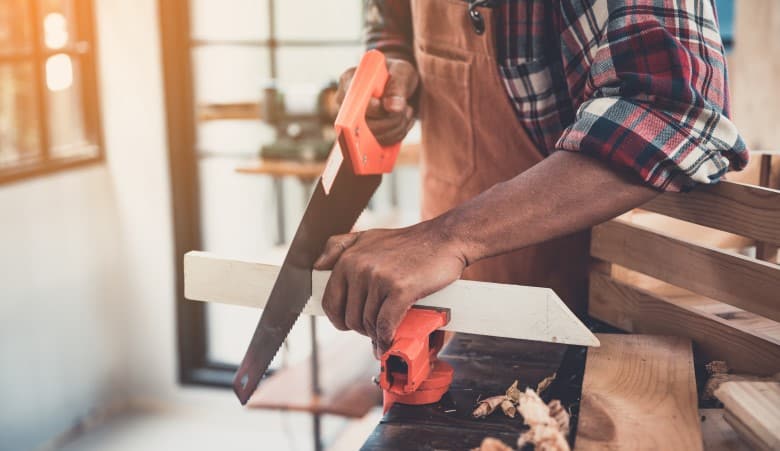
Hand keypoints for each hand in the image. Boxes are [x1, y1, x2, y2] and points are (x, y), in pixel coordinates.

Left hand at [313, 220, 465, 356]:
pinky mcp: (400, 289)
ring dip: (377, 335)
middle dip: (361, 329)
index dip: (340, 319)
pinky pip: (386, 325)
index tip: (350, 324)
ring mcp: (379, 278)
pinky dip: (387, 339)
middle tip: (375, 328)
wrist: (444, 239)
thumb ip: (338, 247)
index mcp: (348, 258)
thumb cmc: (409, 243)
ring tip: (387, 333)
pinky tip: (390, 342)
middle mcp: (359, 267)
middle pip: (349, 317)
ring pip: (368, 323)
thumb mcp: (368, 236)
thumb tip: (317, 266)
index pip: (330, 301)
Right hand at [337, 57, 418, 145]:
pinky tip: (402, 120)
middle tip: (407, 107)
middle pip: (364, 124)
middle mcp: (345, 103)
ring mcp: (352, 121)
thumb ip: (398, 87)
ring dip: (398, 127)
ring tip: (406, 111)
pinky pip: (381, 143)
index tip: (390, 106)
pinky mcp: (363, 135)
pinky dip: (397, 135)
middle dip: (392, 120)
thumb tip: (392, 107)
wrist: (401, 86)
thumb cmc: (399, 74)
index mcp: (349, 81)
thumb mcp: (403, 72)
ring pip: (375, 137)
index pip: (354, 101)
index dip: (374, 109)